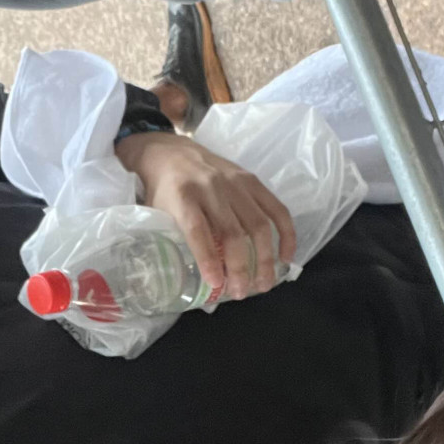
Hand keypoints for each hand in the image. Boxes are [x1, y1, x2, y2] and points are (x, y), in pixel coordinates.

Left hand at [114, 132, 297, 300]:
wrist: (169, 151)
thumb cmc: (162, 191)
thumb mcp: (158, 214)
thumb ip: (174, 241)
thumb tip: (195, 281)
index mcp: (182, 196)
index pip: (197, 230)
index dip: (208, 259)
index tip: (217, 285)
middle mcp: (210, 187)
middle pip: (232, 231)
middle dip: (240, 267)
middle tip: (242, 292)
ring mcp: (234, 182)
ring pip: (257, 224)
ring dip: (264, 257)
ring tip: (264, 284)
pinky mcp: (251, 180)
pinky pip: (276, 208)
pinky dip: (285, 234)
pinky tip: (285, 257)